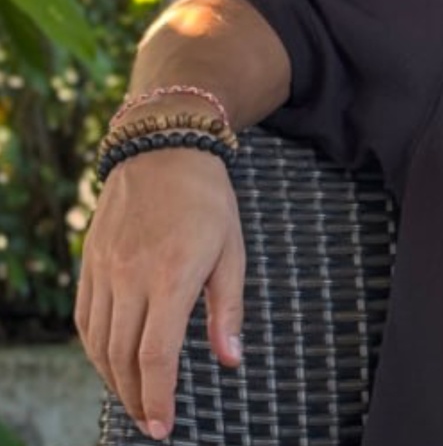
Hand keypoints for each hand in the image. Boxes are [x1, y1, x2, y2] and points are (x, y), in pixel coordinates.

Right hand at [75, 148, 245, 440]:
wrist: (163, 149)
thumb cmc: (208, 200)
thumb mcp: (232, 250)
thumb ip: (228, 309)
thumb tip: (232, 360)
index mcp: (172, 274)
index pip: (156, 354)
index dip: (159, 397)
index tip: (164, 427)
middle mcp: (131, 276)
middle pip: (123, 357)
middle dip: (137, 398)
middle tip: (153, 423)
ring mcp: (105, 270)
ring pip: (99, 344)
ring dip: (114, 380)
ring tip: (136, 399)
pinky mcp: (90, 263)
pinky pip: (85, 320)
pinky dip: (96, 350)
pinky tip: (112, 362)